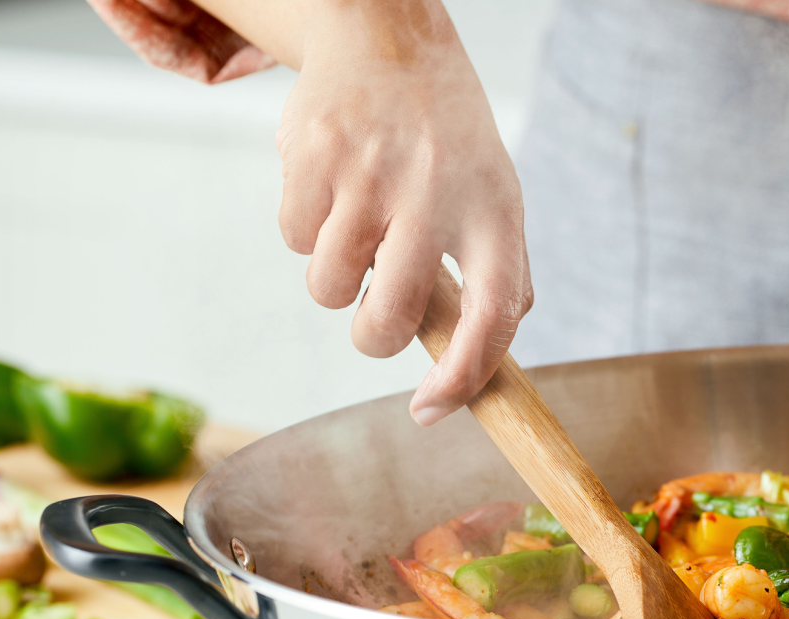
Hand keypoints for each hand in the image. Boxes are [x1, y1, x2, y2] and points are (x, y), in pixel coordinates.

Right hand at [259, 2, 528, 424]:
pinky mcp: (314, 155)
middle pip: (387, 321)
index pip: (495, 315)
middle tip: (372, 312)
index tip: (429, 409)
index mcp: (494, 209)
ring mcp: (370, 173)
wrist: (388, 39)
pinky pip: (293, 239)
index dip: (464, 377)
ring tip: (357, 225)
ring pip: (328, 287)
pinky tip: (332, 187)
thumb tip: (476, 365)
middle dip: (370, 337)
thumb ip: (495, 272)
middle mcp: (435, 192)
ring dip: (333, 277)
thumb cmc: (444, 135)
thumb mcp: (492, 192)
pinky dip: (304, 229)